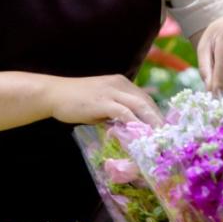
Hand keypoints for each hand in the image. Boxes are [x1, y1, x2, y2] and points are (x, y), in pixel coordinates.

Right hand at [46, 74, 162, 127]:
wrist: (54, 94)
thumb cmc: (76, 101)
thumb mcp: (101, 103)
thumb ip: (116, 112)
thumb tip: (130, 129)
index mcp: (122, 83)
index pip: (146, 99)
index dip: (156, 115)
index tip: (164, 131)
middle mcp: (120, 84)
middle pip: (147, 102)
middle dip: (159, 120)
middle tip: (168, 137)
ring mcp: (111, 92)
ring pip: (140, 106)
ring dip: (152, 123)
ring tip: (160, 138)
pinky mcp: (102, 102)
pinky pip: (124, 113)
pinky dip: (135, 124)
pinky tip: (140, 136)